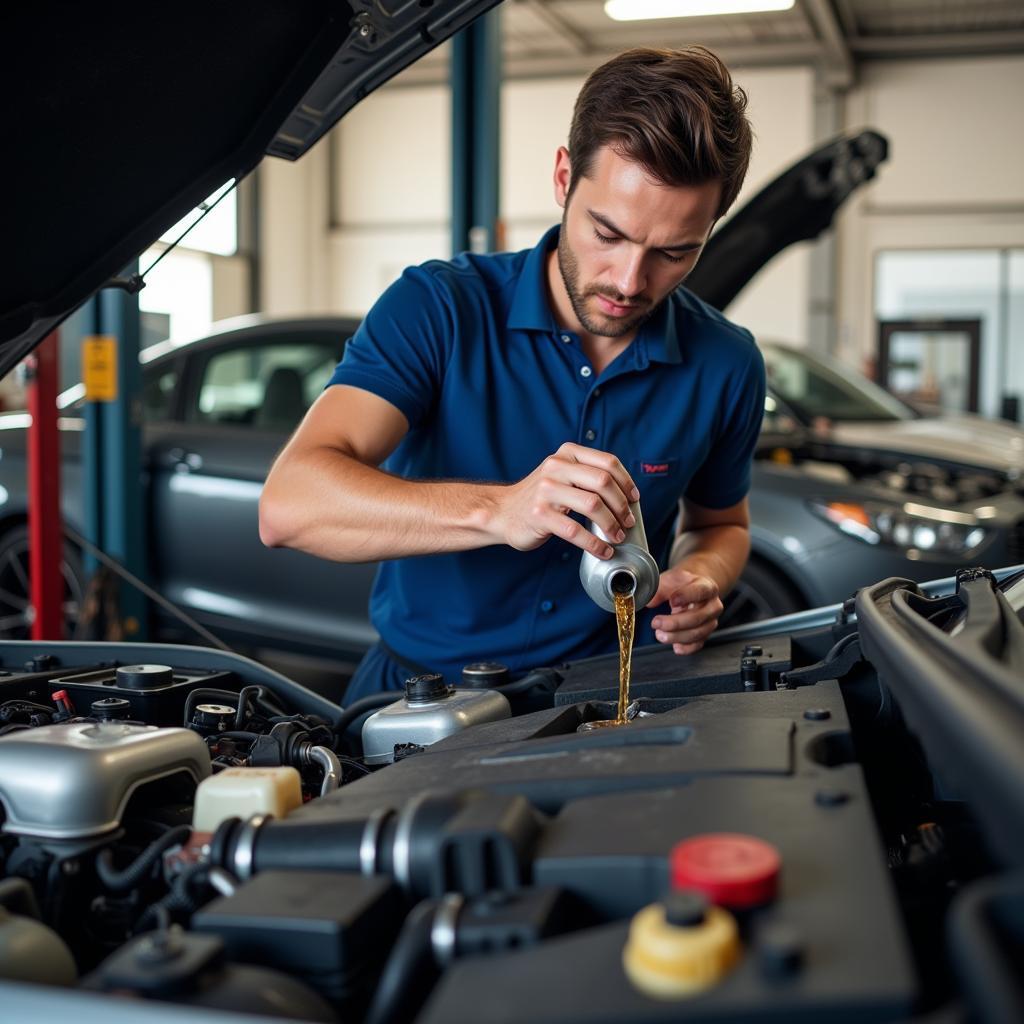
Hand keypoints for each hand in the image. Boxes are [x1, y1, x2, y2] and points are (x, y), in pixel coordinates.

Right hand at [493, 442, 639, 558]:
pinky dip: (594, 544)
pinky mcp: (540, 515)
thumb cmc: (540, 497)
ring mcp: (546, 491)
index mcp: (567, 455)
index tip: (634, 500)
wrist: (503, 511)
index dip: (626, 482)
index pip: (608, 462)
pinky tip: (602, 551)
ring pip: (592, 505)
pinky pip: (575, 531)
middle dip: (621, 506)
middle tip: (627, 522)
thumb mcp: (562, 475)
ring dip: (611, 525)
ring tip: (617, 536)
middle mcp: (556, 467)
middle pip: (603, 482)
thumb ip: (588, 475)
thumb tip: (626, 494)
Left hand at [647, 568, 722, 654]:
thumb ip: (660, 589)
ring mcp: (711, 622)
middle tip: (656, 622)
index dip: (686, 597)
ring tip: (659, 634)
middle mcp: (713, 606)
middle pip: (697, 617)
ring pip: (697, 634)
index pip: (700, 592)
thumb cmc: (682, 585)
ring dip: (676, 636)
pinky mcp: (706, 634)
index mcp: (707, 587)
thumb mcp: (671, 580)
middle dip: (674, 623)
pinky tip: (674, 646)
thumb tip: (650, 601)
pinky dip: (685, 648)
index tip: (672, 601)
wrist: (693, 590)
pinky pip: (697, 645)